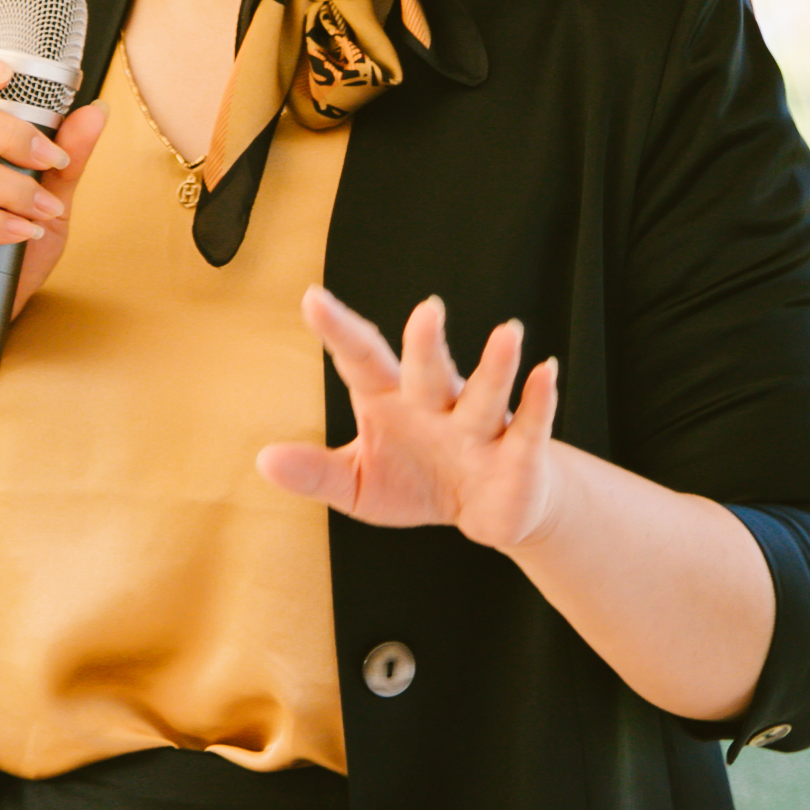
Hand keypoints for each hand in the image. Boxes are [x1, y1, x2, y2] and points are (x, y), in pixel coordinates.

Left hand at [257, 288, 562, 550]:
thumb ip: (315, 472)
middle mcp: (435, 402)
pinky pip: (529, 424)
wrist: (484, 510)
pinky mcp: (517, 452)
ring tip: (508, 334)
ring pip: (485, 392)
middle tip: (428, 311)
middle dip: (427, 344)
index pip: (361, 360)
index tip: (312, 299)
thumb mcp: (359, 484)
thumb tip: (264, 459)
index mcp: (391, 401)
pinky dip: (538, 400)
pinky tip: (546, 373)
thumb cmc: (416, 481)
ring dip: (496, 366)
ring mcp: (477, 425)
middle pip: (427, 370)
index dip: (338, 331)